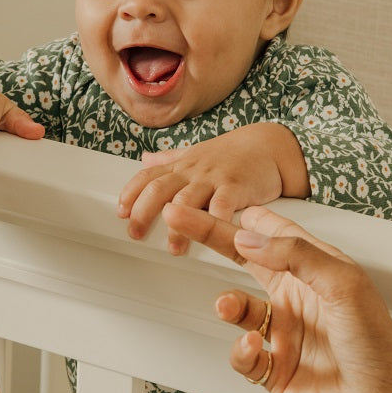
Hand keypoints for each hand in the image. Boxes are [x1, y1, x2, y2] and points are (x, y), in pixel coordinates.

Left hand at [118, 123, 307, 254]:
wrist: (270, 145)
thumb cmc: (233, 155)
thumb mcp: (197, 153)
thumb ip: (170, 159)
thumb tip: (144, 159)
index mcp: (182, 165)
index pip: (147, 177)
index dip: (130, 194)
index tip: (121, 213)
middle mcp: (194, 171)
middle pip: (159, 189)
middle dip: (142, 212)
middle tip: (136, 233)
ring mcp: (214, 178)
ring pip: (186, 200)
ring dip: (177, 226)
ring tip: (174, 247)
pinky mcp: (236, 186)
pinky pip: (223, 205)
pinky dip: (215, 221)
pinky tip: (211, 238)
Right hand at [161, 203, 391, 392]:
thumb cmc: (379, 354)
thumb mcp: (345, 287)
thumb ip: (296, 255)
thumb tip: (251, 236)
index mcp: (320, 270)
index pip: (273, 232)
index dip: (242, 216)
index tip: (210, 200)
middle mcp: (301, 297)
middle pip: (245, 259)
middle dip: (212, 239)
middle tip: (178, 219)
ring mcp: (286, 333)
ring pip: (238, 307)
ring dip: (228, 304)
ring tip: (226, 305)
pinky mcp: (275, 369)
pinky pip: (242, 353)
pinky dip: (241, 350)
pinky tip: (254, 350)